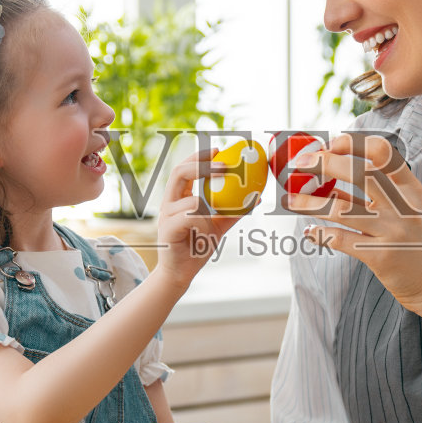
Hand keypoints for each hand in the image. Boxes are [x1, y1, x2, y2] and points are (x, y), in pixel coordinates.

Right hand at [155, 149, 249, 288]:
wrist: (181, 273)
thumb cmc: (197, 247)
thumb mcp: (218, 227)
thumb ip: (232, 212)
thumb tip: (256, 198)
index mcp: (178, 198)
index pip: (184, 169)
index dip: (199, 156)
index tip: (218, 148)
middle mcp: (169, 203)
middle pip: (179, 173)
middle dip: (200, 164)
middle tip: (224, 164)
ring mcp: (165, 216)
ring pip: (191, 201)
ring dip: (209, 209)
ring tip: (211, 224)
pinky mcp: (167, 230)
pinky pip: (190, 219)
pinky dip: (204, 224)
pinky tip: (206, 234)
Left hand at [285, 134, 421, 312]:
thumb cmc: (419, 245)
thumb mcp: (407, 212)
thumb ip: (375, 196)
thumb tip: (331, 182)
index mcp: (410, 189)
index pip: (382, 153)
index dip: (352, 144)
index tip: (329, 145)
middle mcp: (403, 206)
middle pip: (360, 173)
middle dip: (325, 163)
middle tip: (301, 164)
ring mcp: (392, 231)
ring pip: (341, 208)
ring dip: (310, 203)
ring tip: (290, 201)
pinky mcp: (380, 256)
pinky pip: (340, 239)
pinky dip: (319, 234)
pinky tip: (309, 232)